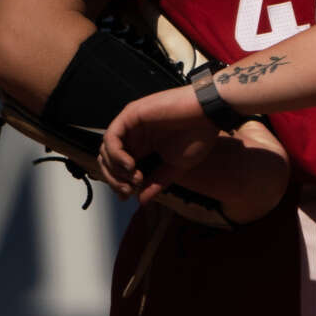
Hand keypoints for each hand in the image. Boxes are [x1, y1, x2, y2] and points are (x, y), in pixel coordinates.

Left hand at [98, 87, 217, 195]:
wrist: (210, 115)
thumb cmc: (198, 135)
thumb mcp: (176, 166)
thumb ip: (157, 182)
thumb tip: (141, 201)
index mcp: (143, 145)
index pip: (118, 166)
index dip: (119, 183)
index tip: (129, 196)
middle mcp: (134, 134)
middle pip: (107, 160)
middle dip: (114, 179)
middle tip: (128, 190)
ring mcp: (131, 124)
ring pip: (105, 150)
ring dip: (115, 169)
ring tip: (133, 177)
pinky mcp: (131, 114)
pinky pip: (111, 137)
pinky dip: (115, 155)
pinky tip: (130, 165)